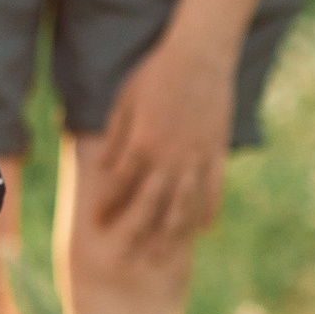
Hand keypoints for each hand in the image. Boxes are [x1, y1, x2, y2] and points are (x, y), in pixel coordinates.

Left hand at [86, 35, 235, 259]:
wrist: (200, 54)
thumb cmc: (156, 72)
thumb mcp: (126, 100)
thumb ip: (116, 137)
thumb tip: (104, 170)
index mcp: (142, 142)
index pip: (120, 185)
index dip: (107, 207)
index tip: (97, 227)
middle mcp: (169, 156)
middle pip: (149, 205)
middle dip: (134, 234)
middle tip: (124, 260)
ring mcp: (196, 157)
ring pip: (182, 206)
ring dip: (169, 235)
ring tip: (160, 258)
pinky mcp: (217, 152)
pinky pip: (213, 189)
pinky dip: (208, 211)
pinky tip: (201, 230)